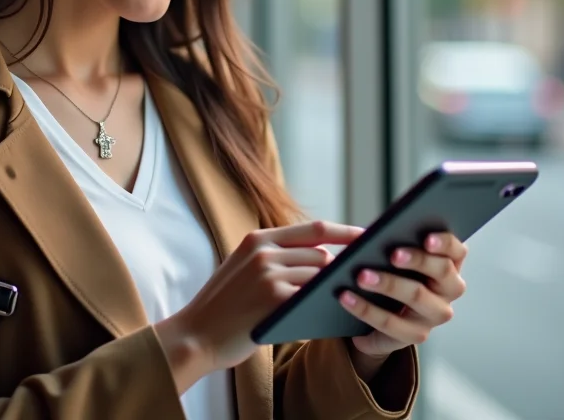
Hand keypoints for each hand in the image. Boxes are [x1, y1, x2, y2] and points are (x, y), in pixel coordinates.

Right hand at [155, 220, 362, 392]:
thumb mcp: (243, 267)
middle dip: (341, 268)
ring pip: (320, 276)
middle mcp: (264, 251)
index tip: (367, 236)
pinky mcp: (274, 300)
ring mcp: (269, 274)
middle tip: (360, 278)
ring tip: (349, 297)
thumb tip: (323, 256)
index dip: (345, 231)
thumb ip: (276, 256)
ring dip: (334, 288)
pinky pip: (312, 298)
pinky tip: (333, 313)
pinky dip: (325, 305)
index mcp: (258, 238)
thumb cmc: (224, 305)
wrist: (196, 334)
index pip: (314, 229)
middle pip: (321, 254)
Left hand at [340, 232, 467, 360]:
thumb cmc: (393, 267)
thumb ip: (397, 240)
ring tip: (362, 276)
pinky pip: (392, 324)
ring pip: (418, 296)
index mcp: (449, 262)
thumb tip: (376, 232)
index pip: (457, 250)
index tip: (427, 238)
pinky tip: (346, 298)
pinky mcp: (416, 335)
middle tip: (392, 254)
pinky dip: (366, 310)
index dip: (444, 243)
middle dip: (417, 260)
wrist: (386, 309)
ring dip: (389, 284)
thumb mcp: (397, 253)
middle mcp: (450, 289)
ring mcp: (435, 314)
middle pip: (441, 271)